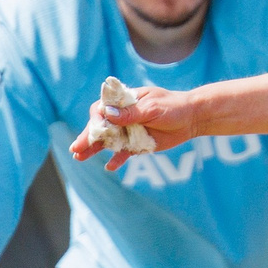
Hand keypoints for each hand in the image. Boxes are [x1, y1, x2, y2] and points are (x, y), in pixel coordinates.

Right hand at [69, 84, 200, 170]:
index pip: (102, 108)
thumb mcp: (153, 108)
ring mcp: (128, 130)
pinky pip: (123, 153)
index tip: (96, 126)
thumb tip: (108, 113)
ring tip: (79, 157)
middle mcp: (122, 116)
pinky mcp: (137, 144)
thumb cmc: (173, 107)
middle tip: (75, 148)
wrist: (192, 119)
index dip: (97, 118)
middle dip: (88, 137)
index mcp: (124, 101)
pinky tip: (109, 166)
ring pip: (107, 140)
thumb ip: (131, 113)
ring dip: (94, 149)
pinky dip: (116, 159)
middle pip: (100, 126)